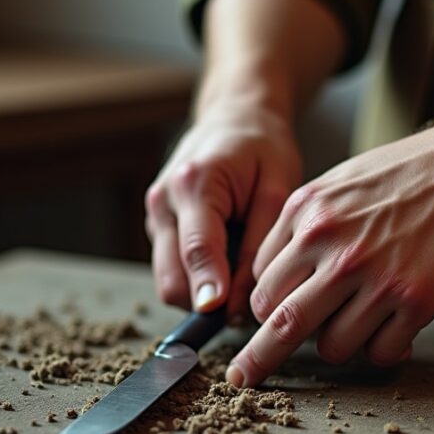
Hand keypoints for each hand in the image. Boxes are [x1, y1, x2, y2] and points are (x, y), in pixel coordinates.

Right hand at [146, 98, 301, 320]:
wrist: (235, 117)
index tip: (219, 315)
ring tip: (243, 287)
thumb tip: (244, 301)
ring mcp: (156, 215)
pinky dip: (197, 280)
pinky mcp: (159, 227)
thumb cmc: (262, 146)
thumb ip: (261, 243)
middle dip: (205, 302)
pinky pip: (173, 269)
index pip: (197, 248)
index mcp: (195, 183)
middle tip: (248, 312)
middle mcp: (164, 201)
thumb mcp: (277, 187)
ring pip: (168, 279)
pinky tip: (228, 271)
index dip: (209, 286)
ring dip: (201, 294)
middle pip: (171, 276)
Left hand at [225, 116, 433, 387]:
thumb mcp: (347, 182)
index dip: (265, 309)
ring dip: (343, 346)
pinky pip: (380, 353)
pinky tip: (402, 330)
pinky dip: (386, 350)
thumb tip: (288, 275)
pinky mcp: (415, 300)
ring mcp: (374, 276)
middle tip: (248, 376)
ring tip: (368, 325)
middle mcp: (333, 246)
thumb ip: (311, 225)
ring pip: (331, 347)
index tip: (266, 326)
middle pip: (279, 323)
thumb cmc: (421, 171)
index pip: (262, 281)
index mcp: (309, 212)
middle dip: (261, 357)